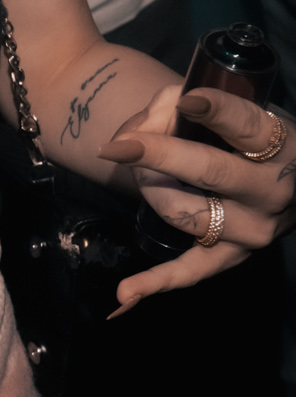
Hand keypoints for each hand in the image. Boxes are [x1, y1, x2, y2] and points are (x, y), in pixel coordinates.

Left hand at [100, 85, 293, 312]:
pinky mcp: (234, 256)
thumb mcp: (235, 109)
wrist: (292, 180)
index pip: (248, 126)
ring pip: (186, 212)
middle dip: (158, 154)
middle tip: (118, 145)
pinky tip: (123, 294)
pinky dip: (155, 283)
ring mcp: (256, 229)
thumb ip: (181, 102)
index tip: (187, 102)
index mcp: (283, 145)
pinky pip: (191, 271)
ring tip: (137, 170)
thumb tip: (137, 130)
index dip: (217, 111)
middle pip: (209, 171)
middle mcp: (275, 190)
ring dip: (150, 188)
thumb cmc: (250, 137)